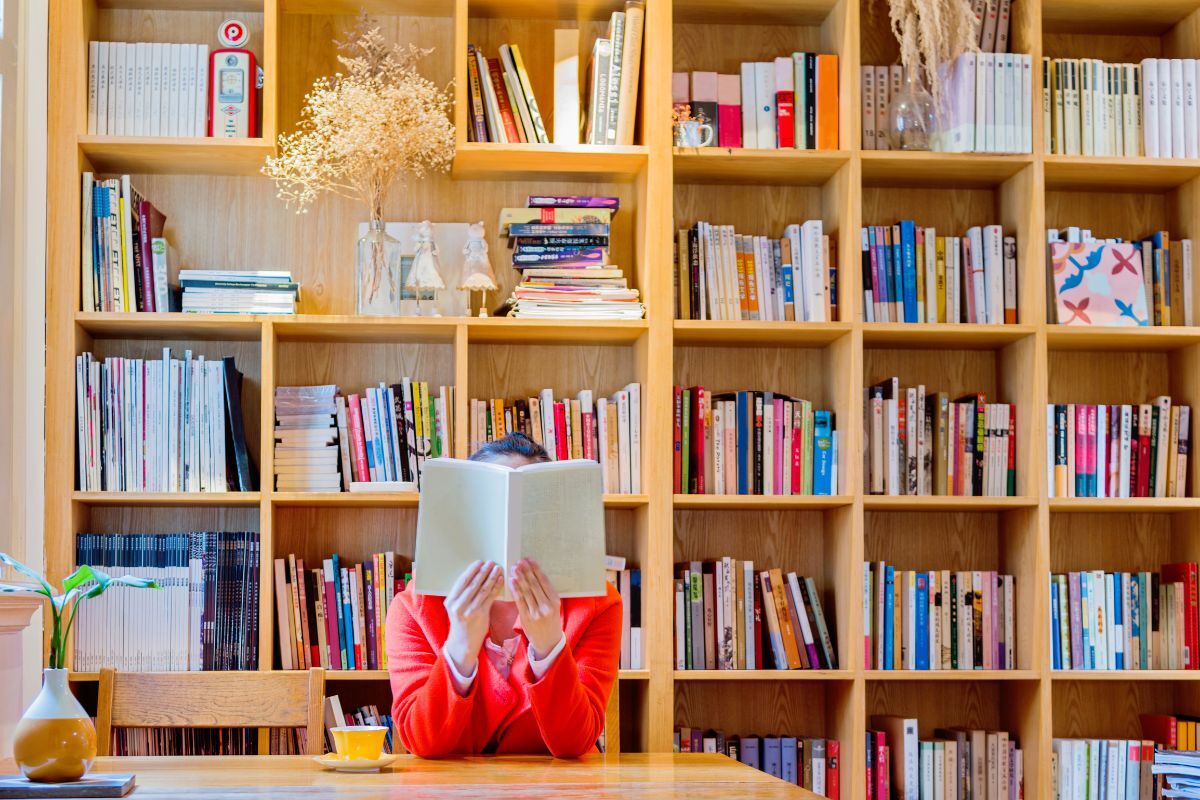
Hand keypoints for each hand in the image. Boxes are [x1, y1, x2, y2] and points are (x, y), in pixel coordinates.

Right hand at [443, 560, 502, 674]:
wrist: (463, 643)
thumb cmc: (461, 622)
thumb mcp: (456, 608)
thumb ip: (462, 594)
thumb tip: (476, 575)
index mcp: (450, 601)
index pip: (461, 581)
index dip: (471, 570)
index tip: (479, 562)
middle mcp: (458, 606)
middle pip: (473, 584)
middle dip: (483, 571)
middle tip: (491, 562)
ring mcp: (470, 611)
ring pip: (483, 590)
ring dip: (492, 577)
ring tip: (498, 568)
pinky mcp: (481, 615)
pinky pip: (490, 598)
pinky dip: (496, 588)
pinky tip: (501, 580)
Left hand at [510, 559, 563, 658]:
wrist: (548, 641)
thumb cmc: (550, 621)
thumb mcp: (553, 606)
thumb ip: (545, 593)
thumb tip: (533, 575)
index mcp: (555, 600)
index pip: (544, 581)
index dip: (536, 569)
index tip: (530, 560)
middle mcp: (546, 606)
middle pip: (534, 584)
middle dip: (526, 571)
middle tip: (520, 561)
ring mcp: (536, 612)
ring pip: (526, 591)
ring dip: (519, 578)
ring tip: (515, 568)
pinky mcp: (526, 617)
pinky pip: (520, 601)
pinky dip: (515, 590)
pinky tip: (512, 581)